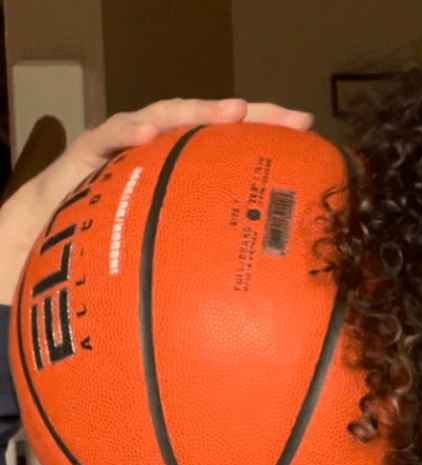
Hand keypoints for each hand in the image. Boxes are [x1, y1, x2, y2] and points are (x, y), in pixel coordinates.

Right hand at [0, 98, 313, 304]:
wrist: (41, 252)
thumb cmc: (112, 263)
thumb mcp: (172, 273)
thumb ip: (209, 283)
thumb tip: (260, 327)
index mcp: (186, 182)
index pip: (233, 155)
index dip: (270, 146)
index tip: (312, 144)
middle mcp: (160, 159)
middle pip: (211, 129)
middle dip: (253, 117)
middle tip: (293, 118)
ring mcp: (126, 151)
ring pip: (167, 119)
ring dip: (201, 112)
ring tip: (235, 112)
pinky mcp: (87, 154)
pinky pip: (108, 138)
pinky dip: (129, 131)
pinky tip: (149, 133)